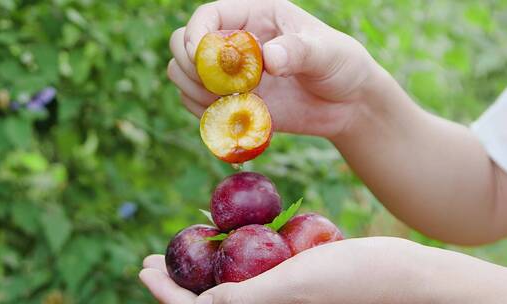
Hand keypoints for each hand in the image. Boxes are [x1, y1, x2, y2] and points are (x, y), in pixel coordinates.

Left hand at [139, 237, 506, 302]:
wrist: (404, 272)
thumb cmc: (356, 277)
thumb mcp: (296, 284)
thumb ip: (246, 297)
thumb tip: (197, 303)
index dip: (166, 293)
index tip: (142, 268)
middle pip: (208, 300)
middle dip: (177, 282)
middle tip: (150, 260)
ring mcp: (280, 296)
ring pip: (227, 284)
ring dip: (201, 267)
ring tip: (183, 246)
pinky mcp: (294, 279)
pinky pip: (253, 271)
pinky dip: (233, 256)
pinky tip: (226, 238)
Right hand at [167, 0, 379, 137]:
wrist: (347, 105)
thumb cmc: (341, 65)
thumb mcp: (327, 51)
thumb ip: (299, 50)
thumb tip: (268, 58)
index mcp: (254, 16)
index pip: (207, 16)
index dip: (195, 34)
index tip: (201, 56)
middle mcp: (234, 44)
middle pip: (181, 45)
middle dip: (190, 66)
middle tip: (219, 87)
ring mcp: (230, 76)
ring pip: (182, 76)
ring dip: (195, 92)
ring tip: (231, 102)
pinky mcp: (232, 104)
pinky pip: (197, 107)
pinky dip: (205, 114)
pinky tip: (233, 116)